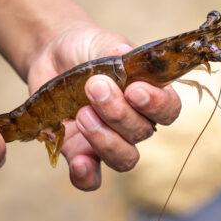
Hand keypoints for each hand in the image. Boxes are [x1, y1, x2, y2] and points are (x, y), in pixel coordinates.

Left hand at [27, 25, 180, 190]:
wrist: (51, 57)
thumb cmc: (85, 48)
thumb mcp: (99, 42)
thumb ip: (113, 50)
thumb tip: (123, 51)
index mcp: (149, 94)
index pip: (168, 109)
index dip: (157, 105)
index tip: (134, 90)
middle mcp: (134, 123)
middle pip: (141, 133)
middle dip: (118, 113)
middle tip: (95, 88)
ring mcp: (107, 141)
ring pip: (123, 159)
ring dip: (105, 140)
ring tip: (82, 114)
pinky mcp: (79, 152)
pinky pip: (91, 178)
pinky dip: (86, 176)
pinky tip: (78, 163)